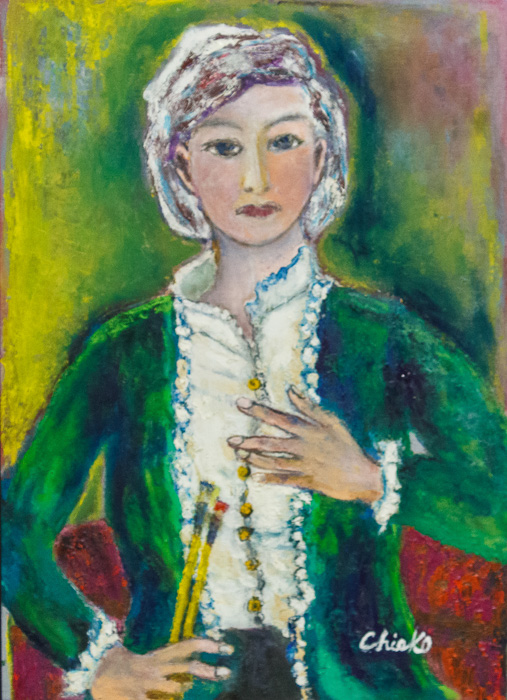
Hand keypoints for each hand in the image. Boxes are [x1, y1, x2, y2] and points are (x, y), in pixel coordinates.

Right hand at [91, 638, 232, 699]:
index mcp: (159, 657)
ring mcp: (145, 683)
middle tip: (227, 671)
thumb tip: (190, 681)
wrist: (96, 671)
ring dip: (181, 692)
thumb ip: (170, 669)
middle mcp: (155, 667)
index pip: (186, 645)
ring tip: (183, 691)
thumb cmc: (127, 670)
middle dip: (208, 669)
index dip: (206, 644)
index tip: (226, 647)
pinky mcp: (135, 698)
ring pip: (175, 688)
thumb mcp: (150, 664)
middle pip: (187, 665)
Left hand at [228, 387, 382, 503]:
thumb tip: (291, 390)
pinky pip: (285, 480)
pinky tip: (254, 477)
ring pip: (274, 462)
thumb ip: (310, 407)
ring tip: (240, 455)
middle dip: (249, 441)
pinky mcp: (308, 482)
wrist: (364, 475)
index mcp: (309, 430)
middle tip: (230, 440)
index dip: (258, 410)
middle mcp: (304, 447)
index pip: (279, 417)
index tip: (240, 403)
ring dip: (255, 459)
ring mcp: (305, 466)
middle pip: (271, 443)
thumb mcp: (332, 422)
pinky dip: (270, 479)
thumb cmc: (348, 445)